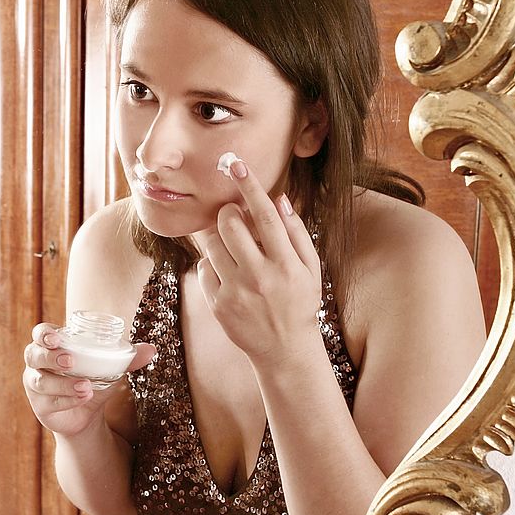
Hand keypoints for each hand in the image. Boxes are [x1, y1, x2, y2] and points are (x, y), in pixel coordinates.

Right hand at [22, 322, 155, 437]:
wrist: (88, 413)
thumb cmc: (94, 379)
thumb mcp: (110, 368)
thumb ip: (129, 358)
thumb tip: (152, 350)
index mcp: (52, 346)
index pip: (40, 333)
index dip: (44, 334)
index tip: (56, 337)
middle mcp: (38, 363)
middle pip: (34, 355)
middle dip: (50, 357)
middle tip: (70, 361)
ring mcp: (36, 385)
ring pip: (41, 382)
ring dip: (63, 384)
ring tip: (86, 386)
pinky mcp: (40, 406)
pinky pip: (49, 402)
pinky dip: (67, 399)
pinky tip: (84, 397)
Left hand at [197, 158, 321, 362]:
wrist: (284, 351)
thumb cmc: (299, 303)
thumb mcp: (310, 269)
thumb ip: (296, 233)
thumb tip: (279, 200)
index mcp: (286, 265)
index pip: (264, 216)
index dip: (249, 186)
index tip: (235, 164)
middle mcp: (260, 277)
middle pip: (230, 225)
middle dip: (228, 212)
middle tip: (234, 216)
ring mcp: (236, 293)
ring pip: (212, 244)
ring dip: (219, 238)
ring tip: (234, 249)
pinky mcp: (218, 305)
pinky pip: (204, 268)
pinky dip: (213, 264)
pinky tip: (229, 274)